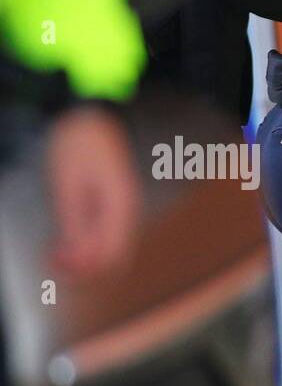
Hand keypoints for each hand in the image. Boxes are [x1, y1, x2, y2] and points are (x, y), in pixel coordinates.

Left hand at [45, 106, 141, 278]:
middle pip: (112, 255)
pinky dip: (84, 241)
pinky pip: (102, 233)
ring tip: (53, 251)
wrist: (93, 116)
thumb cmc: (79, 144)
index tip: (56, 264)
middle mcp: (126, 212)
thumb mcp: (68, 182)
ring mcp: (121, 208)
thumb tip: (76, 256)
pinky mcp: (111, 205)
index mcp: (120, 206)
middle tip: (51, 260)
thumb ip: (74, 221)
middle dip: (84, 265)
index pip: (112, 254)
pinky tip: (64, 238)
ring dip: (82, 255)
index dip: (86, 268)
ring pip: (108, 246)